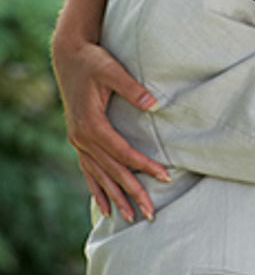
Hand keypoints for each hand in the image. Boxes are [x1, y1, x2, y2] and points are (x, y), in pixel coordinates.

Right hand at [52, 36, 166, 222]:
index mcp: (91, 125)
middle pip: (112, 171)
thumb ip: (133, 88)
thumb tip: (155, 104)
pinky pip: (89, 171)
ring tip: (129, 218)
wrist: (69, 56)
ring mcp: (78, 141)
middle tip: (150, 214)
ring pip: (99, 176)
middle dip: (132, 193)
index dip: (144, 166)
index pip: (123, 153)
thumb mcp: (112, 70)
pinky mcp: (79, 140)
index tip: (165, 178)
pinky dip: (97, 189)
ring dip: (115, 197)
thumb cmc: (93, 61)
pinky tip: (105, 207)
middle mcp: (82, 138)